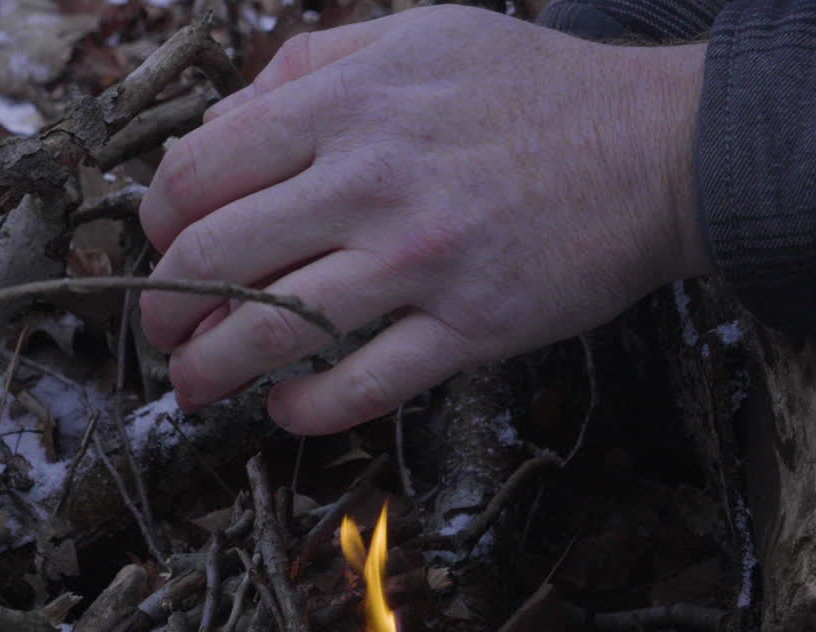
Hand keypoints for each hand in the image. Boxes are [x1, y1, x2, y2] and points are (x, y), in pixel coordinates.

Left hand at [138, 5, 708, 434]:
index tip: (163, 240)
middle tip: (161, 329)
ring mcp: (422, 260)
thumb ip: (305, 69)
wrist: (656, 147)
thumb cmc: (529, 90)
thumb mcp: (414, 37)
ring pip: (274, 332)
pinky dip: (306, 410)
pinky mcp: (471, 326)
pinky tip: (284, 409)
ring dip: (211, 371)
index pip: (200, 170)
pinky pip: (364, 385)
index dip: (159, 217)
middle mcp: (372, 181)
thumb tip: (219, 127)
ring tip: (192, 387)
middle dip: (164, 307)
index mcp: (347, 103)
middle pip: (215, 257)